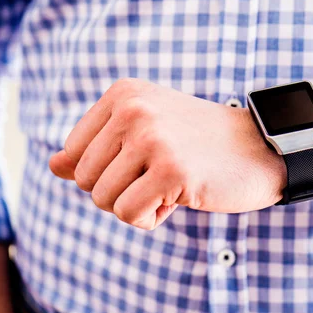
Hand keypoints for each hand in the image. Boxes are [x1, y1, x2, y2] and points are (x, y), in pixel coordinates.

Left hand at [49, 78, 285, 229]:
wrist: (259, 149)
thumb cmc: (198, 145)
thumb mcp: (144, 135)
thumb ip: (96, 148)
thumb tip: (53, 166)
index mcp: (122, 94)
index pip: (73, 153)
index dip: (105, 171)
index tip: (143, 161)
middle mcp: (132, 109)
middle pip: (85, 179)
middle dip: (119, 191)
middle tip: (160, 176)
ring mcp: (151, 137)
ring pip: (103, 200)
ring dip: (136, 206)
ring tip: (172, 185)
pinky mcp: (171, 169)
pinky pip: (129, 214)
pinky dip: (150, 219)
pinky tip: (179, 199)